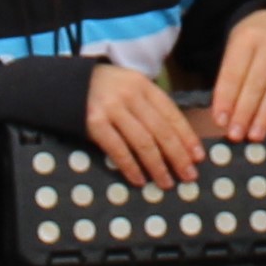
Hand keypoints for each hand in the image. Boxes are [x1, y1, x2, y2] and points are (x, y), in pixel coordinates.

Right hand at [84, 65, 203, 187]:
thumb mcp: (131, 89)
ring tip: (167, 182)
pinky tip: (140, 179)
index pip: (172, 114)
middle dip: (178, 155)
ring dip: (158, 166)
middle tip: (188, 175)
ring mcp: (111, 109)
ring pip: (143, 142)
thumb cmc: (105, 91)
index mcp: (143, 86)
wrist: (67, 83)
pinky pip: (118, 149)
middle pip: (161, 130)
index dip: (187, 137)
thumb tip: (177, 141)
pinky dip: (131, 167)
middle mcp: (130, 95)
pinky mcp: (94, 123)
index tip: (198, 156)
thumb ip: (150, 108)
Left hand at [204, 8, 265, 141]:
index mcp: (246, 38)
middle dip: (244, 112)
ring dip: (264, 116)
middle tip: (236, 133)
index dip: (225, 98)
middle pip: (255, 84)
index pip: (233, 73)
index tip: (219, 120)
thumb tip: (224, 112)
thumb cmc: (253, 39)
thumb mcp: (236, 46)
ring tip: (255, 135)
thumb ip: (230, 74)